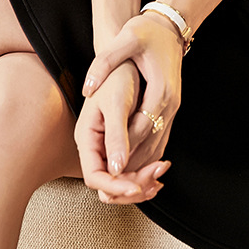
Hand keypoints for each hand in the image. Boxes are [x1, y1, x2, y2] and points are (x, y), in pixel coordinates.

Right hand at [74, 60, 169, 203]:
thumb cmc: (118, 76)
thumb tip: (117, 169)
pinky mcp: (120, 142)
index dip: (116, 186)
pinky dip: (145, 170)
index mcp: (86, 137)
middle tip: (158, 180)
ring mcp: (106, 145)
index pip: (94, 177)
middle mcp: (94, 146)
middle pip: (109, 183)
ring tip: (162, 174)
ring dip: (141, 181)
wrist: (125, 60)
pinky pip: (130, 166)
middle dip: (132, 185)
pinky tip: (160, 165)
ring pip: (121, 178)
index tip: (138, 187)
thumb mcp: (117, 104)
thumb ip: (116, 136)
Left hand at [83, 12, 183, 173]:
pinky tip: (132, 167)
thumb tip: (88, 88)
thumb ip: (105, 62)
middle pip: (150, 144)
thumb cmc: (147, 31)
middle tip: (109, 187)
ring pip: (157, 146)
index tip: (108, 171)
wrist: (170, 25)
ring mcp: (172, 107)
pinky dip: (148, 156)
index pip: (139, 128)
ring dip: (139, 166)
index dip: (122, 150)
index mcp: (160, 89)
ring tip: (118, 185)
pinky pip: (161, 139)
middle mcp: (169, 103)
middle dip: (131, 167)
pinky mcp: (171, 108)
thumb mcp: (126, 39)